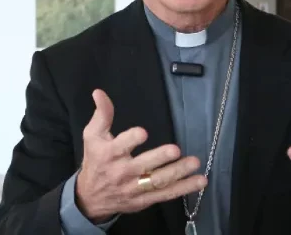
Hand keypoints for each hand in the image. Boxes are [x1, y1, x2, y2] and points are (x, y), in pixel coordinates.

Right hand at [76, 90, 207, 221]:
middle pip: (143, 165)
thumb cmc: (95, 161)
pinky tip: (200, 181)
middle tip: (175, 149)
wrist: (90, 198)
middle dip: (160, 158)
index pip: (120, 146)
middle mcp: (123, 172)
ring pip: (158, 181)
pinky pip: (167, 194)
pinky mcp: (145, 199)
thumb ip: (101, 114)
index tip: (143, 133)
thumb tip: (99, 92)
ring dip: (178, 173)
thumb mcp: (92, 136)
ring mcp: (135, 188)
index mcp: (110, 154)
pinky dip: (184, 188)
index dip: (131, 140)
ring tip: (194, 163)